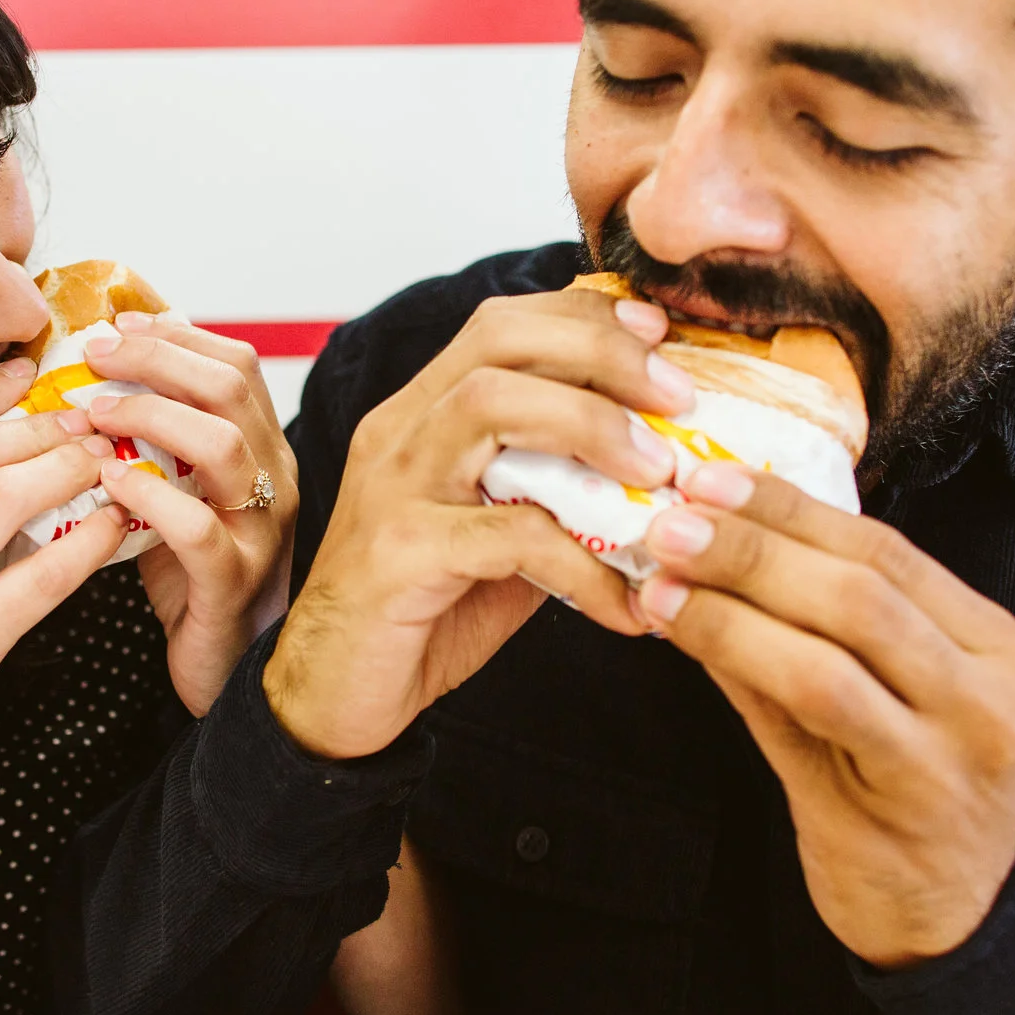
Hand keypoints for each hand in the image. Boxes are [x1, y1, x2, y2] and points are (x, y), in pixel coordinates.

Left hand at [70, 313, 296, 714]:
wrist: (226, 669)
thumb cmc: (192, 577)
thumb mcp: (180, 493)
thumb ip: (157, 442)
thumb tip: (98, 378)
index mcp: (264, 451)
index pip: (237, 366)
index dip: (177, 336)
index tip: (117, 325)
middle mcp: (273, 481)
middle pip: (230, 389)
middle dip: (155, 358)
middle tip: (92, 356)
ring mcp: (259, 532)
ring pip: (222, 445)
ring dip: (149, 415)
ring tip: (92, 413)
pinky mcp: (231, 583)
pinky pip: (197, 529)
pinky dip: (149, 496)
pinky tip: (109, 482)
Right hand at [266, 289, 694, 759]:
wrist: (334, 697)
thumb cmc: (424, 612)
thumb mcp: (504, 534)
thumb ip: (560, 490)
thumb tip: (664, 467)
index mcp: (423, 413)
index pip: (501, 324)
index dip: (586, 317)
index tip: (662, 337)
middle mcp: (400, 431)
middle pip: (498, 341)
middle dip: (601, 352)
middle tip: (680, 398)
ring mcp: (393, 486)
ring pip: (492, 406)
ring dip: (593, 426)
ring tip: (661, 475)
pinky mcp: (399, 554)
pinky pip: (507, 535)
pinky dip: (584, 563)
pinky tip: (627, 602)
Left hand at [636, 460, 1014, 968]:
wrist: (949, 922)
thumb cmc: (899, 796)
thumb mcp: (875, 699)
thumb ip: (806, 628)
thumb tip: (707, 543)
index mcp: (995, 643)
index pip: (888, 551)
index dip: (794, 508)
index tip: (713, 476)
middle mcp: (992, 688)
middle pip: (863, 587)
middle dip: (758, 543)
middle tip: (674, 516)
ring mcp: (959, 746)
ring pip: (835, 645)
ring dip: (736, 599)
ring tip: (662, 571)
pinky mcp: (909, 797)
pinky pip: (814, 707)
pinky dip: (742, 656)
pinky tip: (684, 631)